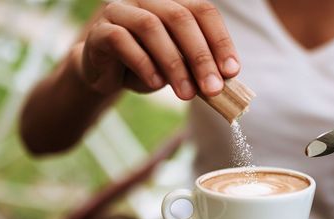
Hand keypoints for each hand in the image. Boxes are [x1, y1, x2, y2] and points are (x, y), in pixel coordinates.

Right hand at [75, 0, 239, 97]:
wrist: (107, 76)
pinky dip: (143, 63)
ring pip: (151, 27)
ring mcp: (121, 10)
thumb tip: (224, 83)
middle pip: (180, 17)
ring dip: (174, 64)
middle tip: (213, 88)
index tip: (232, 71)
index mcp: (173, 3)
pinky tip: (156, 83)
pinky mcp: (100, 30)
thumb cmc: (150, 68)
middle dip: (200, 56)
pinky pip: (121, 40)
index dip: (220, 40)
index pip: (203, 11)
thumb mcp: (180, 68)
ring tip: (187, 94)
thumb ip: (199, 69)